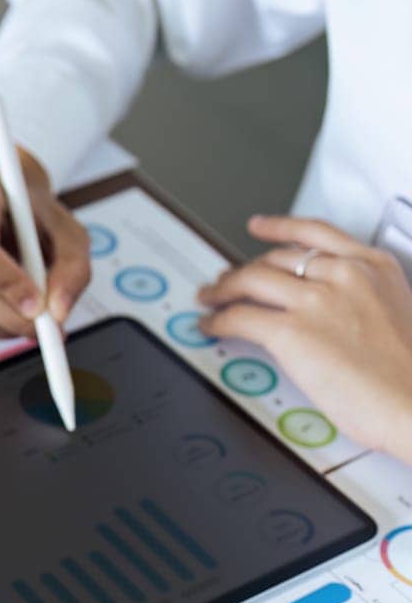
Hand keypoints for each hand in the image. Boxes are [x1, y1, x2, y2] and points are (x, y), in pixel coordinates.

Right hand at [0, 126, 90, 336]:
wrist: (1, 189)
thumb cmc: (33, 207)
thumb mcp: (68, 229)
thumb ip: (73, 268)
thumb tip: (58, 314)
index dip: (7, 283)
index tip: (38, 305)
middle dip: (13, 317)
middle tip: (49, 327)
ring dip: (7, 325)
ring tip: (34, 314)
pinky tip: (13, 308)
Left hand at [198, 215, 411, 460]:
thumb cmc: (410, 375)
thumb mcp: (397, 314)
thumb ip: (361, 299)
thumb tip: (326, 308)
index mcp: (374, 268)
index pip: (316, 233)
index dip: (279, 227)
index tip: (259, 226)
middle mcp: (344, 275)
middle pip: (276, 259)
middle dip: (245, 270)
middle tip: (228, 281)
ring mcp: (316, 301)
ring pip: (250, 280)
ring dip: (222, 290)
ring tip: (210, 298)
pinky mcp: (292, 332)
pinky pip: (239, 317)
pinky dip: (217, 320)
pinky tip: (210, 325)